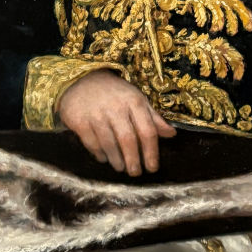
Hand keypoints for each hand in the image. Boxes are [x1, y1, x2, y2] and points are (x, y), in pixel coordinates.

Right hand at [57, 70, 175, 175]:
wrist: (82, 79)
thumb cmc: (115, 93)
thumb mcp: (137, 99)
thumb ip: (153, 117)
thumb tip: (171, 134)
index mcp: (134, 101)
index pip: (147, 131)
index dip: (151, 152)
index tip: (152, 168)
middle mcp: (116, 108)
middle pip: (128, 140)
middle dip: (133, 160)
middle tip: (135, 173)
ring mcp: (96, 114)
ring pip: (109, 144)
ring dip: (117, 160)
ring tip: (121, 167)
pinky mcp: (79, 121)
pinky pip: (92, 143)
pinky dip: (99, 154)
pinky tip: (104, 158)